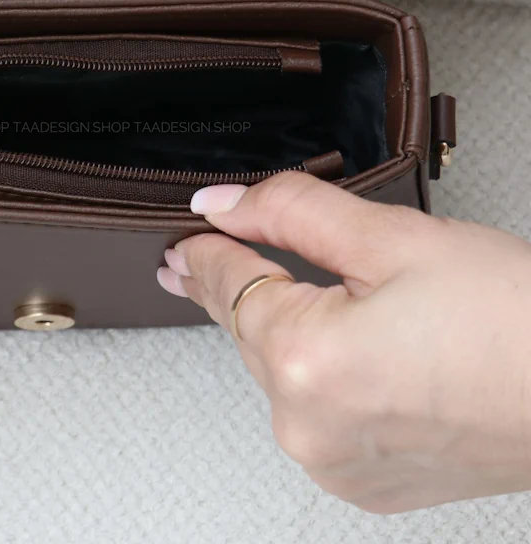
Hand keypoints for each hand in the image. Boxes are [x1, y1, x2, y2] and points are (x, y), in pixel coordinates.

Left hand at [156, 173, 530, 512]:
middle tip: (201, 255)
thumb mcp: (392, 238)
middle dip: (233, 283)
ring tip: (274, 286)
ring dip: (273, 327)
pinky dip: (311, 372)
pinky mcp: (366, 483)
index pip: (226, 284)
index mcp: (306, 361)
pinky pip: (311, 412)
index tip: (189, 232)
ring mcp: (336, 464)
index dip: (205, 248)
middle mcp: (309, 427)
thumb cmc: (516, 322)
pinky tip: (328, 342)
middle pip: (245, 330)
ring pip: (276, 371)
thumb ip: (291, 212)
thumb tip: (222, 204)